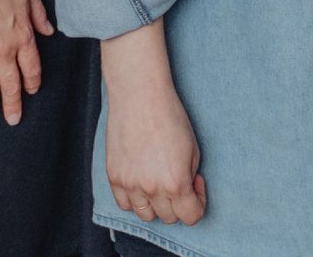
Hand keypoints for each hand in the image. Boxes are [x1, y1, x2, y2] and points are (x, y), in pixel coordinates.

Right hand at [106, 73, 207, 225]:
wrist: (140, 96)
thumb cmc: (169, 116)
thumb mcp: (193, 148)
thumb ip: (190, 176)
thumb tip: (186, 189)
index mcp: (176, 182)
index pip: (191, 217)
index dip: (198, 203)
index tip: (196, 186)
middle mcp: (152, 189)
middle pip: (169, 217)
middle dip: (178, 202)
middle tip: (179, 178)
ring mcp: (130, 185)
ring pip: (145, 215)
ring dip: (156, 205)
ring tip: (159, 182)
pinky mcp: (114, 177)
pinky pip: (124, 204)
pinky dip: (134, 199)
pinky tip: (141, 180)